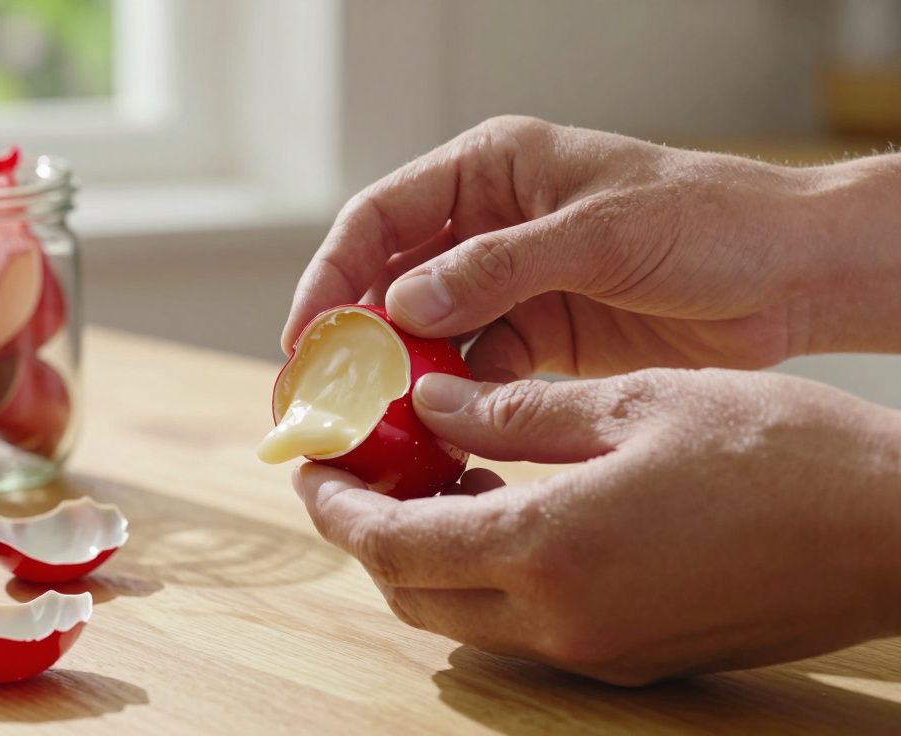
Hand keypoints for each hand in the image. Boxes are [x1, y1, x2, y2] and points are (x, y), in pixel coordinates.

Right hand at [282, 116, 900, 378]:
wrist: (792, 274)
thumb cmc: (709, 222)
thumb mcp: (600, 233)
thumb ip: (499, 266)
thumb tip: (405, 304)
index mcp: (491, 171)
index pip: (382, 218)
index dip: (333, 274)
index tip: (308, 335)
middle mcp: (488, 226)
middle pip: (392, 280)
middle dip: (354, 337)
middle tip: (320, 396)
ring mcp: (511, 285)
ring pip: (427, 334)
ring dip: (400, 378)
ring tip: (373, 427)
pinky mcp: (538, 336)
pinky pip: (474, 371)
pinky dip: (453, 403)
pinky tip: (438, 434)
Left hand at [293, 369, 900, 684]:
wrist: (896, 532)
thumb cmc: (781, 452)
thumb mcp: (634, 405)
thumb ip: (515, 413)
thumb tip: (433, 407)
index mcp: (550, 552)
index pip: (392, 546)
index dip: (336, 507)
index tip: (309, 466)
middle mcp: (560, 622)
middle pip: (413, 594)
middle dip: (366, 533)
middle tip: (357, 470)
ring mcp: (597, 650)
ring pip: (462, 616)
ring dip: (423, 555)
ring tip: (428, 478)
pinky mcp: (631, 654)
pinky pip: (520, 625)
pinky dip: (483, 574)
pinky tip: (502, 509)